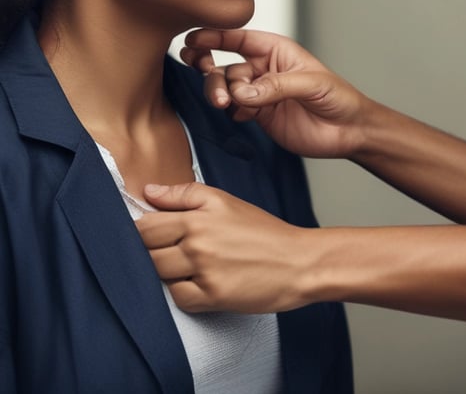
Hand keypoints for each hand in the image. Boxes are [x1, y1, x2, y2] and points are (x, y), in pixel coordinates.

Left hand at [137, 182, 313, 312]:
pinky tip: (199, 283)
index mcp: (199, 216)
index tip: (152, 234)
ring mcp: (204, 271)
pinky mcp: (212, 297)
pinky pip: (177, 298)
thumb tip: (148, 192)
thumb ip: (184, 194)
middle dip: (152, 252)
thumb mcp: (225, 201)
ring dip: (167, 273)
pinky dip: (183, 293)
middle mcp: (198, 243)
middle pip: (147, 252)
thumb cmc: (263, 231)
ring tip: (186, 266)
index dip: (142, 230)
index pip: (145, 226)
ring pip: (158, 275)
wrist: (297, 261)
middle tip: (171, 251)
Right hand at [180, 28, 370, 158]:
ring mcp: (260, 92)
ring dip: (220, 94)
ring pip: (227, 88)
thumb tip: (243, 93)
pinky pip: (234, 109)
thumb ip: (276, 86)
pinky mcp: (259, 115)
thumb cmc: (339, 98)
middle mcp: (265, 69)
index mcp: (277, 50)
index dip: (215, 37)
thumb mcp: (312, 85)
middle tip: (212, 86)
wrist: (349, 132)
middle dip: (213, 73)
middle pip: (227, 66)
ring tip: (225, 104)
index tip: (193, 41)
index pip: (239, 39)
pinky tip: (240, 116)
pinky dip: (231, 111)